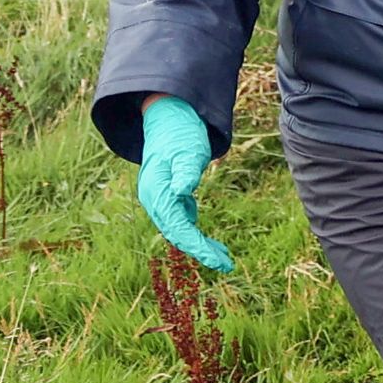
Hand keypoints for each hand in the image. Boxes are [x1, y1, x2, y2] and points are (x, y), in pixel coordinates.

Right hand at [136, 95, 234, 271]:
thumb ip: (185, 171)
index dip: (198, 246)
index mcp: (157, 191)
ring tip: (224, 258)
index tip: (218, 260)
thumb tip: (181, 191)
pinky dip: (195, 233)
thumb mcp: (188, 151)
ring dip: (199, 245)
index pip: (177, 227)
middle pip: (177, 233)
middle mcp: (155, 199)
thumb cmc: (180, 134)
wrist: (168, 118)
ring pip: (179, 229)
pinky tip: (210, 243)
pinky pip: (181, 221)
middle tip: (227, 264)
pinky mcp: (168, 196)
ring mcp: (160, 198)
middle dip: (201, 251)